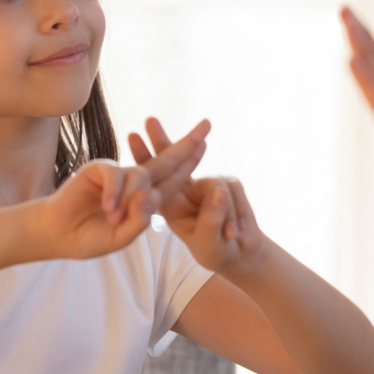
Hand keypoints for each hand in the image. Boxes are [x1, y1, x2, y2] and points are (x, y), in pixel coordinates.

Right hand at [32, 119, 210, 259]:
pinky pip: (116, 174)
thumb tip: (150, 196)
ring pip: (140, 176)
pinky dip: (115, 192)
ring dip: (132, 198)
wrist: (58, 235)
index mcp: (146, 198)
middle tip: (208, 124)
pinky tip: (108, 207)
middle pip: (167, 161)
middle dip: (188, 144)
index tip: (206, 143)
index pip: (174, 179)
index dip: (190, 162)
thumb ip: (139, 220)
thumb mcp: (122, 236)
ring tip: (114, 218)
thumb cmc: (90, 237)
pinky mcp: (99, 169)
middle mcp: (136, 182)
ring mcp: (119, 174)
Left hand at [129, 119, 265, 274]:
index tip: (132, 136)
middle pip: (172, 159)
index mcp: (172, 203)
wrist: (241, 253)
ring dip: (225, 215)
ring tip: (229, 236)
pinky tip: (235, 233)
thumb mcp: (208, 241)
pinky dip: (236, 216)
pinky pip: (233, 190)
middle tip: (148, 120)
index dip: (145, 156)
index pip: (156, 178)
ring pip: (216, 184)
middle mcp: (187, 188)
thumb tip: (218, 190)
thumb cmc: (216, 250)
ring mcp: (208, 183)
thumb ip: (211, 217)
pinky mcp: (229, 184)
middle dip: (162, 140)